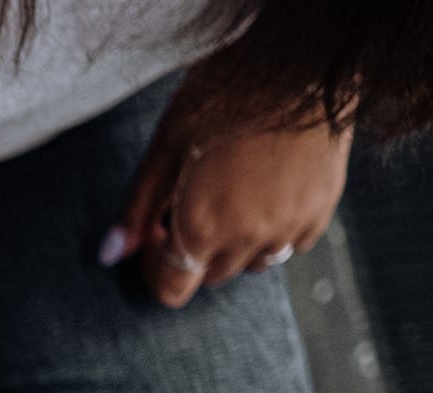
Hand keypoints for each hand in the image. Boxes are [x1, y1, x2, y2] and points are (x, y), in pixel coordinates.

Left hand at [102, 72, 350, 308]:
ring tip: (231, 194)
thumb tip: (112, 252)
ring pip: (252, 264)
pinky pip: (289, 244)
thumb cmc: (226, 96)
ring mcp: (288, 229)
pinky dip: (272, 231)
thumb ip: (139, 206)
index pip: (171, 287)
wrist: (302, 64)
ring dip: (234, 245)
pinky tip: (267, 192)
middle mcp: (246, 239)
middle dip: (193, 249)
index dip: (156, 264)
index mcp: (201, 227)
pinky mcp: (320, 214)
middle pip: (210, 275)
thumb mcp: (166, 145)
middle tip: (191, 201)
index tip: (157, 231)